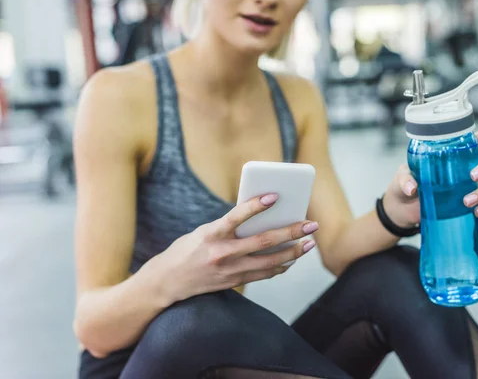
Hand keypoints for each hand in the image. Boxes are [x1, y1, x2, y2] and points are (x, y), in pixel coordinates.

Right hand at [156, 194, 317, 302]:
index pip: (235, 216)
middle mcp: (221, 253)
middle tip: (311, 225)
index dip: (255, 206)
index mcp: (210, 234)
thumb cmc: (187, 249)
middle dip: (291, 232)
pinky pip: (262, 274)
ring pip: (269, 262)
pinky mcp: (233, 282)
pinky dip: (279, 267)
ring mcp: (229, 271)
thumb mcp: (203, 232)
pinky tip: (291, 260)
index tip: (275, 196)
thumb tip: (263, 219)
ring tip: (308, 244)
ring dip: (292, 253)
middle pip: (263, 242)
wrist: (166, 282)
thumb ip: (229, 226)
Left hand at [383, 131, 477, 227]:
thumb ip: (405, 179)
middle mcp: (460, 169)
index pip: (472, 142)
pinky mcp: (464, 203)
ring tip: (467, 201)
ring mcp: (464, 186)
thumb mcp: (401, 177)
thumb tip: (412, 187)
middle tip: (473, 176)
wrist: (401, 210)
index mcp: (448, 156)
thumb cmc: (403, 186)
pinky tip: (477, 212)